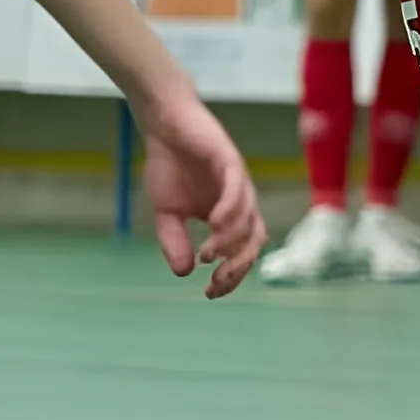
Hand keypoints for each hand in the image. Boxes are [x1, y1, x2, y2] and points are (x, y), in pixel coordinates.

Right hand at [136, 83, 267, 294]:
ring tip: (208, 254)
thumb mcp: (167, 214)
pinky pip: (239, 189)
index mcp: (228, 216)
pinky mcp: (231, 161)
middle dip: (237, 267)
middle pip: (254, 241)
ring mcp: (238, 182)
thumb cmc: (169, 166)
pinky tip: (214, 224)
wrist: (164, 126)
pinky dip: (231, 209)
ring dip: (231, 242)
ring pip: (249, 219)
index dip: (230, 276)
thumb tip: (183, 273)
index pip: (241, 252)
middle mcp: (239, 201)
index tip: (209, 293)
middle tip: (214, 282)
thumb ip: (175, 242)